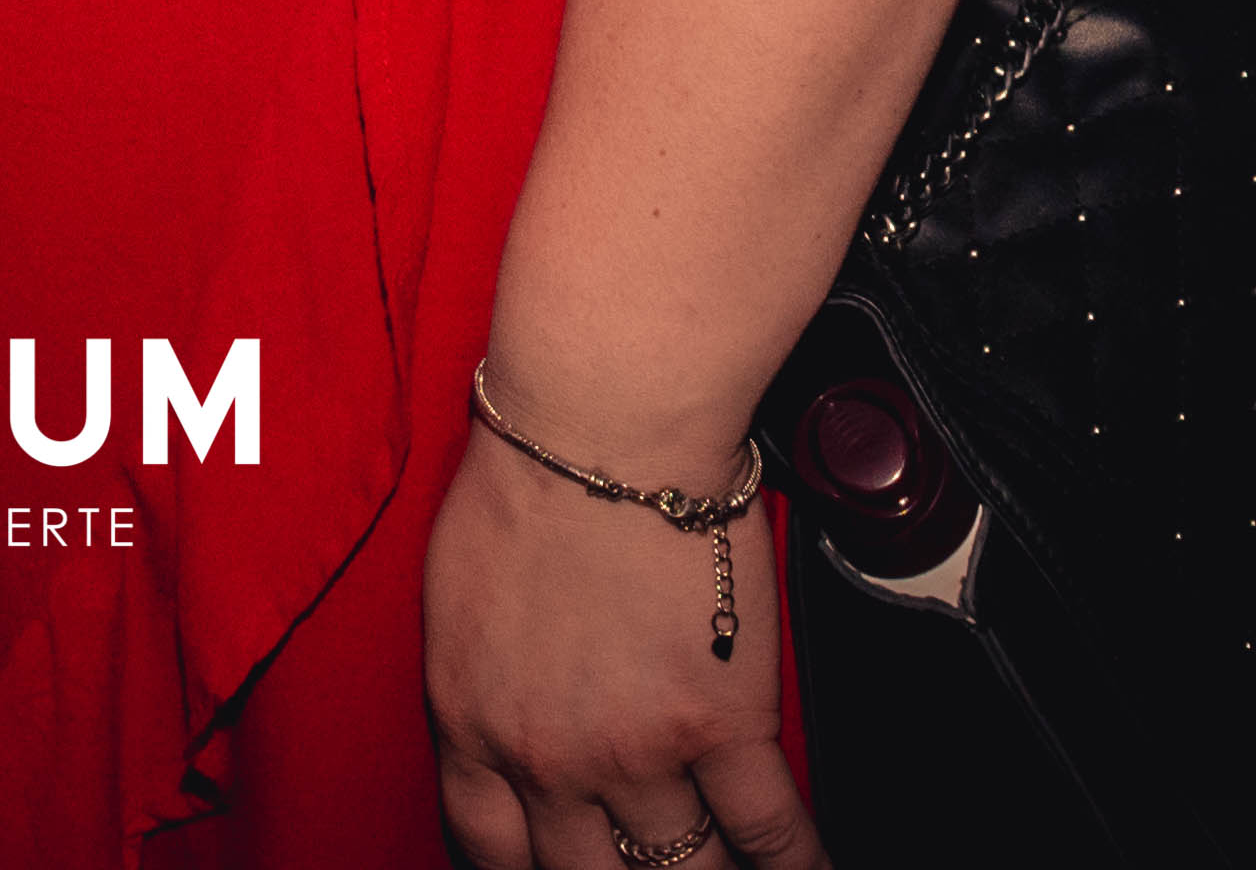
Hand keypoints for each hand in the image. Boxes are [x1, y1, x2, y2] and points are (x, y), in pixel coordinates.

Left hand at [431, 421, 819, 869]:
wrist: (603, 429)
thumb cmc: (526, 481)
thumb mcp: (456, 603)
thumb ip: (480, 683)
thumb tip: (507, 717)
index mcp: (473, 726)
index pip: (490, 853)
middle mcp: (548, 762)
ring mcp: (638, 755)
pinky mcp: (723, 729)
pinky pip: (770, 832)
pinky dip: (799, 867)